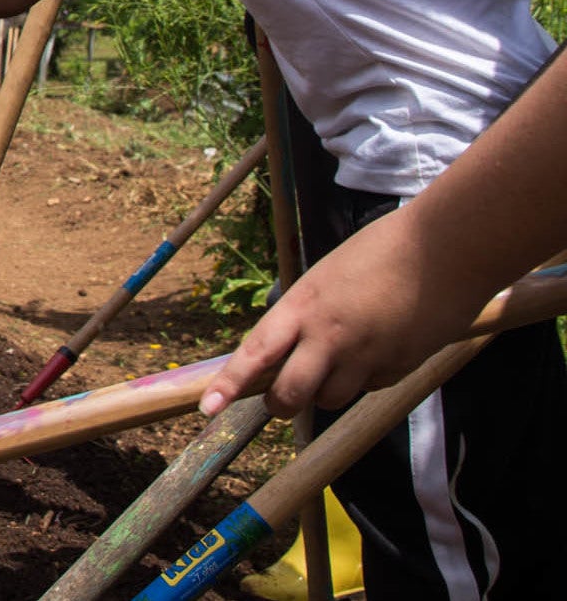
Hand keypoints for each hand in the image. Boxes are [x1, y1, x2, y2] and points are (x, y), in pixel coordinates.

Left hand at [198, 214, 491, 418]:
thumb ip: (306, 316)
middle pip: (289, 395)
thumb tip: (287, 352)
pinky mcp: (399, 367)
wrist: (446, 247)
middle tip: (281, 401)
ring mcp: (365, 355)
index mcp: (303, 306)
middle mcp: (328, 336)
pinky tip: (382, 346)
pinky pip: (370, 387)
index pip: (256, 353)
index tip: (209, 407)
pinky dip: (367, 378)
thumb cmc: (382, 251)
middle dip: (281, 404)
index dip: (230, 384)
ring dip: (327, 392)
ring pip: (330, 399)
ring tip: (342, 359)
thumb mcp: (327, 278)